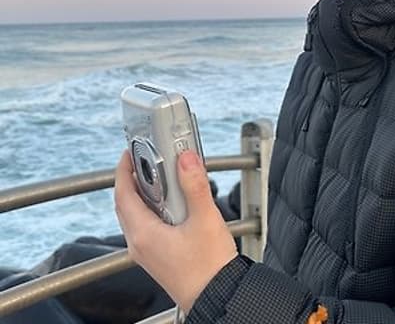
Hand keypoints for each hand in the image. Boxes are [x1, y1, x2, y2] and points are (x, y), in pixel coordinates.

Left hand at [114, 149, 237, 313]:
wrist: (218, 296)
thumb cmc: (209, 267)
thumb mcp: (205, 219)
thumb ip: (194, 185)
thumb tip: (186, 159)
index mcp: (144, 234)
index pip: (123, 193)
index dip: (124, 169)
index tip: (129, 152)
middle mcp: (140, 244)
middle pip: (126, 203)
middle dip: (133, 178)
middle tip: (146, 159)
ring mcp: (148, 252)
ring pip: (136, 214)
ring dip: (144, 192)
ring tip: (163, 177)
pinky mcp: (158, 256)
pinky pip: (146, 225)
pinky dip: (153, 207)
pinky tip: (174, 203)